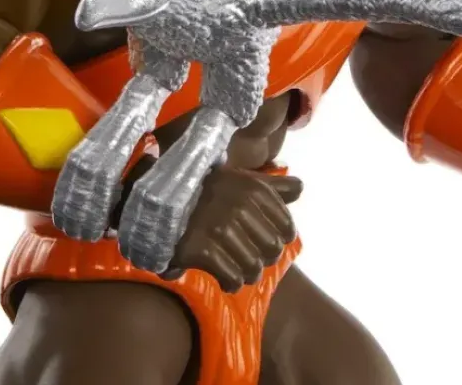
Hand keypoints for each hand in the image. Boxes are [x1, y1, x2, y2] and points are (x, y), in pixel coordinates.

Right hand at [163, 166, 301, 292]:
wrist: (160, 201)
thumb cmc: (207, 192)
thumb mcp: (241, 180)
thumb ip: (273, 186)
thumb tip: (301, 187)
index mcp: (254, 188)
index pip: (287, 230)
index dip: (276, 239)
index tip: (259, 238)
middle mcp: (241, 205)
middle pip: (272, 252)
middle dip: (260, 257)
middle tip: (243, 253)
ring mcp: (221, 227)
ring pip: (254, 269)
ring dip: (244, 272)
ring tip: (231, 263)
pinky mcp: (204, 249)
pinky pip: (233, 280)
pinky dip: (229, 281)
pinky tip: (220, 274)